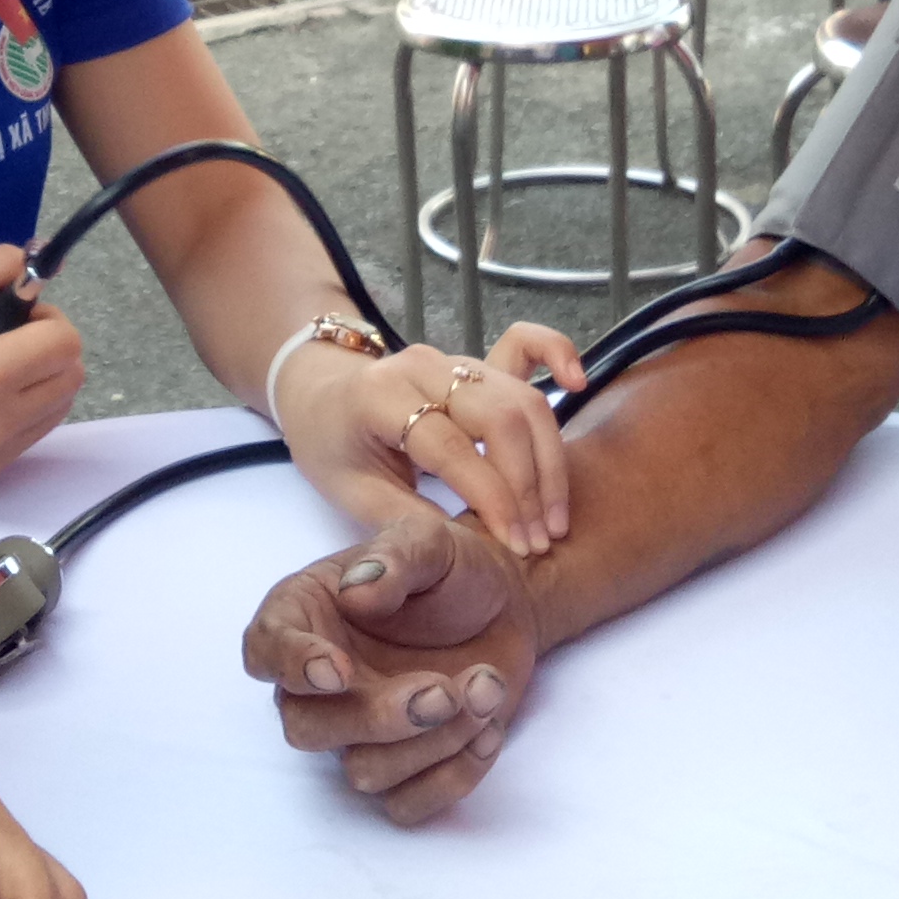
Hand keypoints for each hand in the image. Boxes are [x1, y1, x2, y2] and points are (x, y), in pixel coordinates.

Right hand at [0, 246, 86, 489]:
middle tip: (6, 339)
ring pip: (56, 411)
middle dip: (49, 349)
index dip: (47, 318)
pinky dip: (19, 414)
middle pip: (70, 379)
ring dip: (40, 383)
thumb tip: (41, 262)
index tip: (16, 315)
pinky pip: (28, 438)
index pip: (65, 344)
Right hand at [238, 504, 541, 826]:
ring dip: (432, 742)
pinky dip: (452, 778)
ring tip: (486, 687)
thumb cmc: (451, 569)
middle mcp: (319, 684)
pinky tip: (488, 730)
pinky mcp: (403, 768)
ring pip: (363, 772)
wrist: (506, 606)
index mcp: (305, 616)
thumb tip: (356, 592)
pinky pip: (406, 804)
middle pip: (308, 728)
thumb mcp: (429, 540)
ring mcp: (358, 731)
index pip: (265, 651)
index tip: (337, 671)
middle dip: (377, 717)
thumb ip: (394, 558)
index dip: (291, 667)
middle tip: (444, 690)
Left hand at [276, 327, 582, 556]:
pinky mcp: (476, 362)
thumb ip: (404, 519)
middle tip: (539, 541)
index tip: (515, 545)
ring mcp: (454, 359)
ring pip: (521, 399)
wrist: (319, 397)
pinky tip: (579, 382)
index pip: (450, 447)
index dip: (491, 498)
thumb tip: (461, 552)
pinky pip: (524, 346)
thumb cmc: (332, 447)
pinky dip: (556, 354)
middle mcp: (423, 366)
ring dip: (549, 460)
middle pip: (499, 418)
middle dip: (528, 486)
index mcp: (380, 396)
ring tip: (555, 517)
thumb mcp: (351, 493)